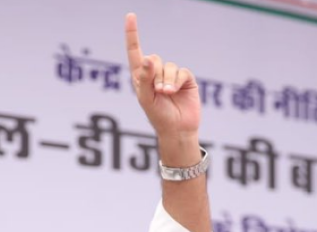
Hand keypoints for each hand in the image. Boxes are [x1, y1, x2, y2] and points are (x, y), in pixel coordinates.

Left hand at [125, 12, 200, 137]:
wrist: (177, 130)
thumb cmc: (158, 117)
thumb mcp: (146, 99)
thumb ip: (144, 78)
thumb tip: (148, 58)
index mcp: (141, 78)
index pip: (135, 52)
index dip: (133, 34)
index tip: (130, 16)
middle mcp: (155, 74)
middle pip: (153, 59)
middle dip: (155, 75)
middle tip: (157, 92)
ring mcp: (171, 76)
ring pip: (168, 66)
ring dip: (166, 81)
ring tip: (165, 95)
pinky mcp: (185, 79)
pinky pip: (181, 71)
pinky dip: (177, 81)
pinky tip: (174, 92)